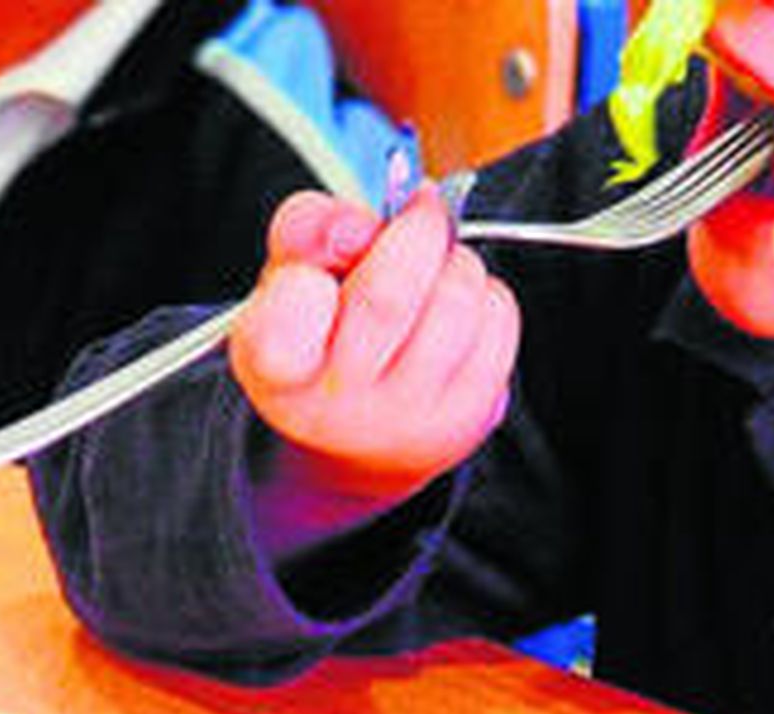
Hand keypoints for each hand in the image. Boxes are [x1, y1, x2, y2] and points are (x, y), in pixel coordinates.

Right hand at [230, 185, 518, 503]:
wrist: (355, 438)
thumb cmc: (319, 343)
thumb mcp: (284, 281)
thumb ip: (305, 230)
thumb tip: (358, 225)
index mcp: (276, 366)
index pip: (292, 307)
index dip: (312, 270)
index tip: (322, 267)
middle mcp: (337, 404)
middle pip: (389, 294)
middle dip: (417, 231)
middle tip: (416, 214)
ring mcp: (406, 417)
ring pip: (455, 301)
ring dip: (456, 261)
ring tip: (434, 271)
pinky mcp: (465, 418)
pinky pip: (497, 321)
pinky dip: (485, 294)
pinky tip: (453, 308)